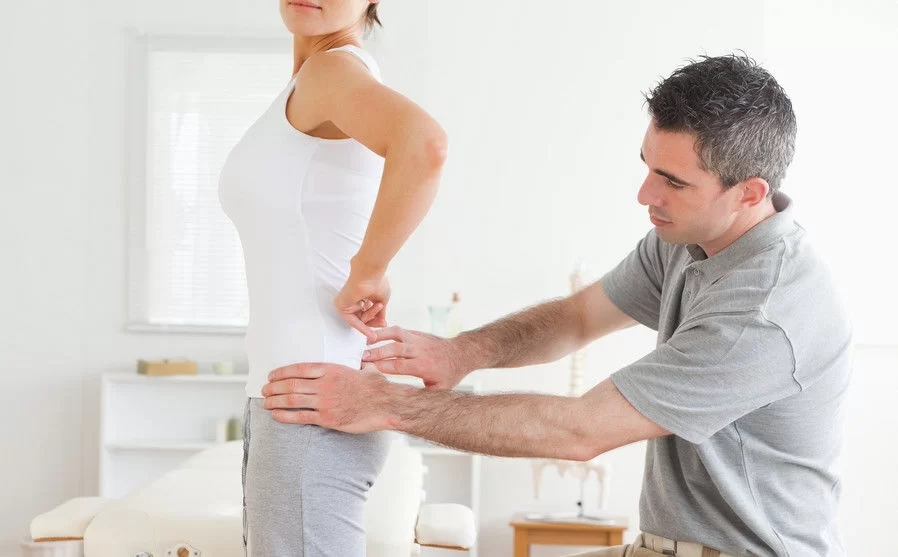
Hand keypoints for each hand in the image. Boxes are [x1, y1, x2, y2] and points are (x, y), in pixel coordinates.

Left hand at [262, 363, 398, 432]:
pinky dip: (285, 415)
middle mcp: (325, 384)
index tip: (272, 375)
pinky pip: (300, 417)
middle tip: (264, 390)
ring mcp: (325, 401)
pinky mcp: (327, 418)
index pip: (299, 368)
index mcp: (331, 369)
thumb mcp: (360, 369)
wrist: (386, 403)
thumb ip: (349, 368)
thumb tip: (354, 365)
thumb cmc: (376, 387)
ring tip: (265, 402)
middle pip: (291, 384)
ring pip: (292, 400)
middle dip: (273, 387)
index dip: (282, 372)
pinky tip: (276, 415)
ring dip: (275, 401)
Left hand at [334, 273, 389, 341]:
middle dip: (374, 321)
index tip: (384, 324)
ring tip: (379, 305)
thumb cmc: (377, 281)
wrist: (370, 272)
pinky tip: (371, 334)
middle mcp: (352, 300)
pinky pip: (353, 321)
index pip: (367, 312)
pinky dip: (363, 327)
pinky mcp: (341, 306)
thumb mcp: (382, 299)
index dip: (376, 319)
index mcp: (360, 296)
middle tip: (383, 324)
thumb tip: (382, 322)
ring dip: (371, 315)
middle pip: (362, 318)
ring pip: (359, 319)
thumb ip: (380, 312)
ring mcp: (345, 303)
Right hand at [362, 326, 473, 388]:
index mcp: (424, 366)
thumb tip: (407, 407)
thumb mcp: (439, 390)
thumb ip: (422, 396)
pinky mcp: (416, 333)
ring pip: (396, 334)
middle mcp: (420, 350)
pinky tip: (374, 335)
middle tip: (362, 356)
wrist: (461, 354)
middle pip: (395, 349)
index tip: (369, 368)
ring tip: (365, 341)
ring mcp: (418, 339)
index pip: (400, 365)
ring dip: (379, 336)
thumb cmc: (449, 373)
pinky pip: (399, 330)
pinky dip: (386, 331)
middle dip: (377, 352)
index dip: (384, 366)